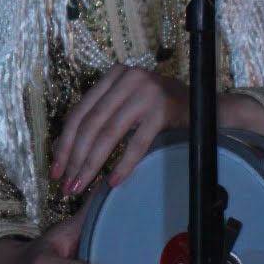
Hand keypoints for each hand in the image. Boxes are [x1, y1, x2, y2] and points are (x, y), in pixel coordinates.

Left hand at [51, 68, 263, 196]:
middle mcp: (128, 78)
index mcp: (114, 75)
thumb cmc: (164, 113)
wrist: (208, 108)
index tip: (56, 170)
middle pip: (90, 124)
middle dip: (75, 159)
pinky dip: (123, 164)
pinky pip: (137, 143)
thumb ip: (103, 119)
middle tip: (67, 186)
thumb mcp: (129, 107)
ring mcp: (146, 92)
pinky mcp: (163, 109)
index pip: (80, 112)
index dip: (64, 144)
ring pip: (108, 133)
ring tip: (82, 187)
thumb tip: (67, 153)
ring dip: (91, 165)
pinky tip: (112, 182)